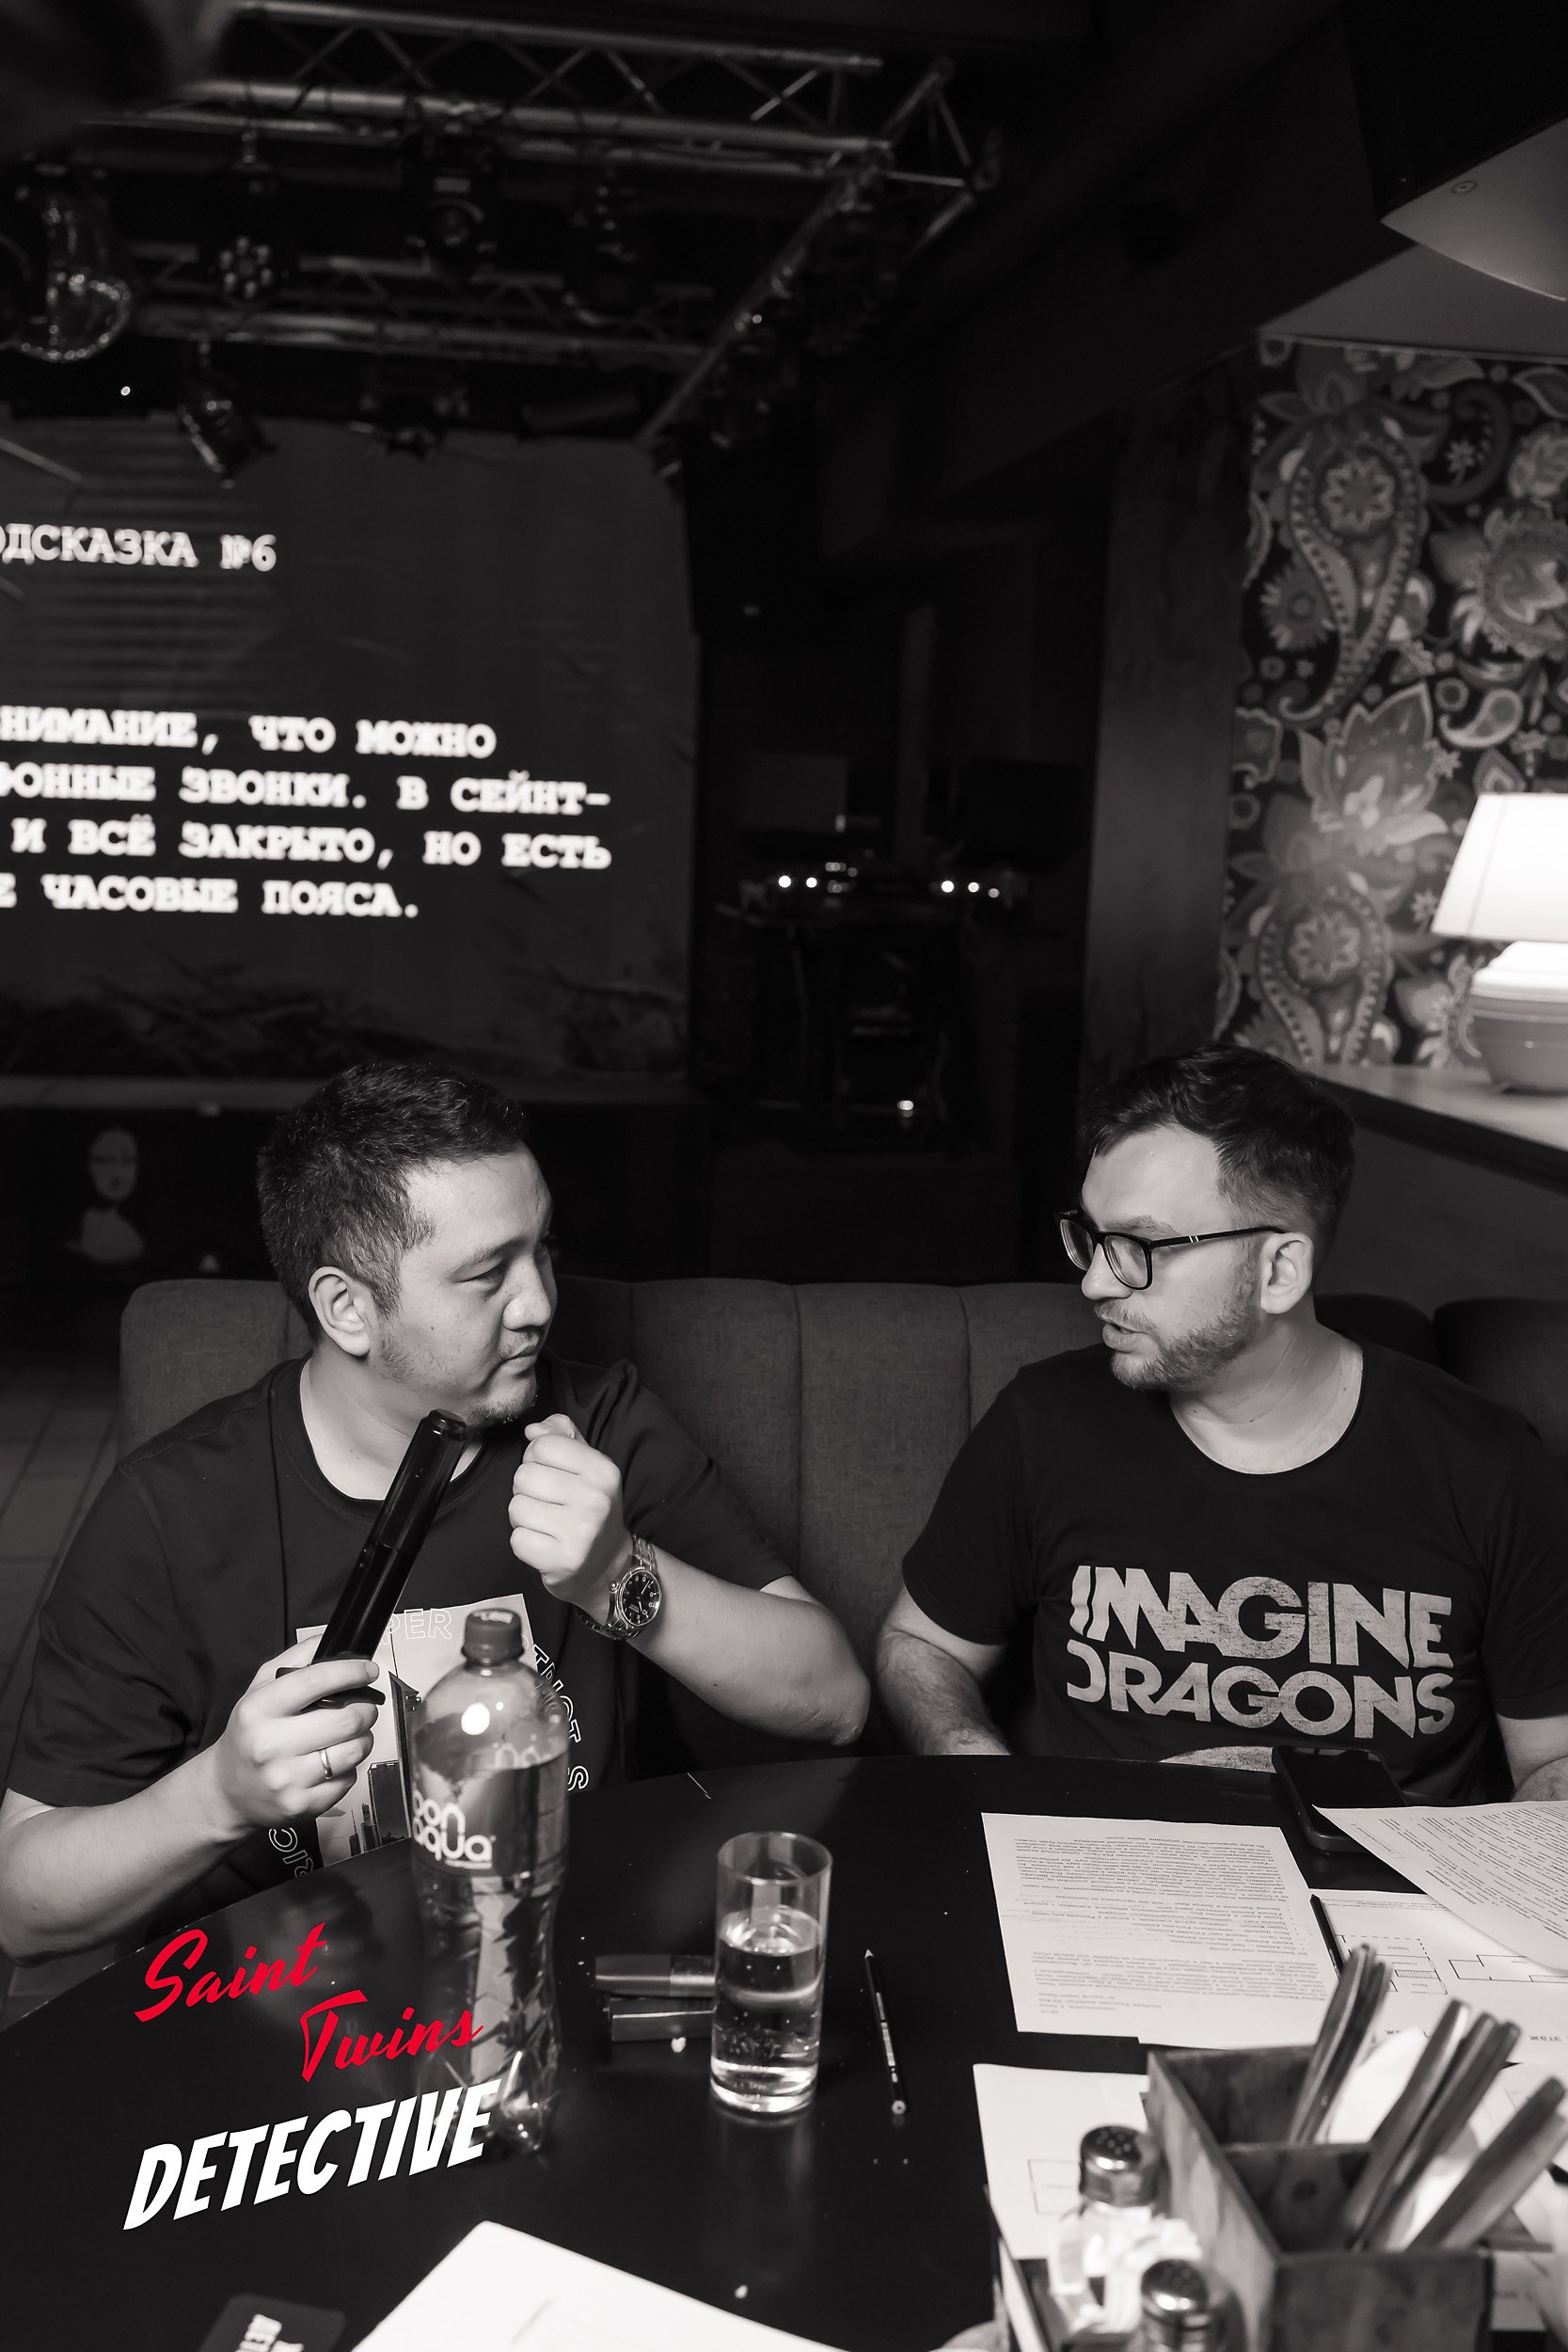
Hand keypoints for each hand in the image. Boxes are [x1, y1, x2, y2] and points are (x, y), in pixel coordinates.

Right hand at [204, 1637, 382, 1836]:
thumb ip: (294, 1660)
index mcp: (257, 1710)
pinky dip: (349, 1768)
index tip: (368, 1670)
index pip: (315, 1681)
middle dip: (365, 1709)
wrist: (227, 1791)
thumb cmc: (249, 1735)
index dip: (350, 1672)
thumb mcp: (259, 1690)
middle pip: (345, 1720)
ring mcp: (286, 1780)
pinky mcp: (301, 1806)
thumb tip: (331, 1640)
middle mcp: (269, 1746)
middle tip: (363, 1708)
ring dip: (362, 1739)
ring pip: (353, 1751)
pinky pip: (348, 1781)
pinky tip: (334, 1762)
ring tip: (350, 1735)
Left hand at [509, 1413, 631, 1615]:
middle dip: (527, 1489)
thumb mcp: (586, 1467)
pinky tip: (544, 1544)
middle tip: (547, 1504)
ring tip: (545, 1524)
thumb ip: (561, 1438)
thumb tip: (533, 1430)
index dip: (536, 1458)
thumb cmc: (589, 1509)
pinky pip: (517, 1540)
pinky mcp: (563, 1561)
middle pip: (524, 1476)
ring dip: (523, 1517)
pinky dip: (524, 1542)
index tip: (550, 1474)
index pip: (542, 1445)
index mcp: (603, 1470)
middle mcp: (596, 1499)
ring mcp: (581, 1532)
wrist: (606, 1566)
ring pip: (516, 1507)